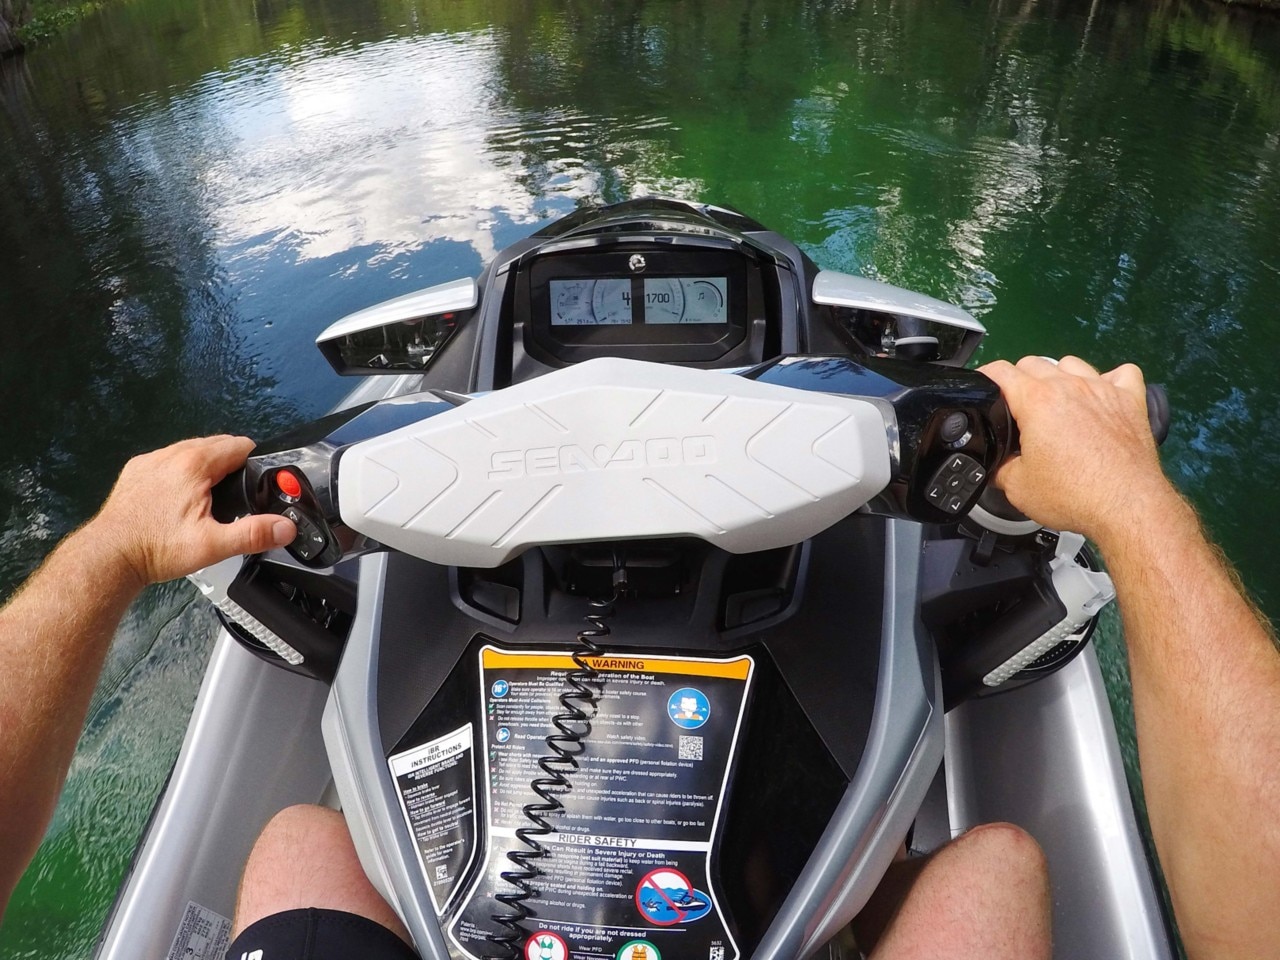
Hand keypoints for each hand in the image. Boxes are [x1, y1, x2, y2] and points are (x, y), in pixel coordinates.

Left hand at [88, 436, 295, 587]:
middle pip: (215, 445)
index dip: (253, 462)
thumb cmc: (157, 548)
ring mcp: (150, 460)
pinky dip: (181, 472)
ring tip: (211, 496)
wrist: (109, 556)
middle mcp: (171, 454)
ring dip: (206, 466)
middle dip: (231, 464)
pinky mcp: (136, 471)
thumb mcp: (212, 545)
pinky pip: (168, 460)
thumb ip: (254, 534)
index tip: (256, 482)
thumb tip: (286, 527)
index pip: (238, 445)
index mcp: (194, 464)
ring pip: (191, 451)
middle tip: (236, 494)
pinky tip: (180, 498)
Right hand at [978, 356, 1174, 543]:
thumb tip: (997, 465)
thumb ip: (1000, 467)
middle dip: (1019, 380)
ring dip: (1058, 376)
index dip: (985, 378)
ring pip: (1072, 363)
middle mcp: (1069, 386)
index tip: (983, 387)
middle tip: (1016, 406)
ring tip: (1057, 401)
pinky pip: (1122, 373)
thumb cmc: (1075, 495)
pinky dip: (1109, 380)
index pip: (1001, 371)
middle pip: (1033, 363)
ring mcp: (1103, 390)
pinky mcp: (1130, 400)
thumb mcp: (1017, 488)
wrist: (1126, 506)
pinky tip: (1102, 395)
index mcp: (1036, 401)